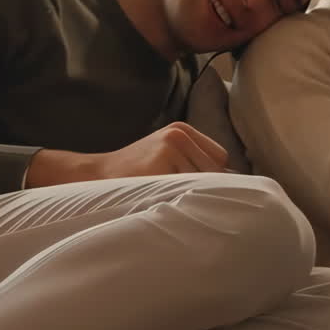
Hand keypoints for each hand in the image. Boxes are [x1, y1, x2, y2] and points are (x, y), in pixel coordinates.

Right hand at [25, 123, 228, 186]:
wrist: (96, 176)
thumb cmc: (135, 173)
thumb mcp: (165, 156)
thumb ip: (192, 162)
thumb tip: (233, 185)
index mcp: (182, 130)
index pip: (220, 158)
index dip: (213, 177)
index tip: (200, 191)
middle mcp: (179, 134)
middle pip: (216, 170)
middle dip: (204, 187)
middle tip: (181, 198)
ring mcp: (171, 146)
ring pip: (202, 181)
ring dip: (191, 195)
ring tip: (167, 197)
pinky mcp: (162, 161)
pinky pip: (186, 188)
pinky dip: (179, 199)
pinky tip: (162, 199)